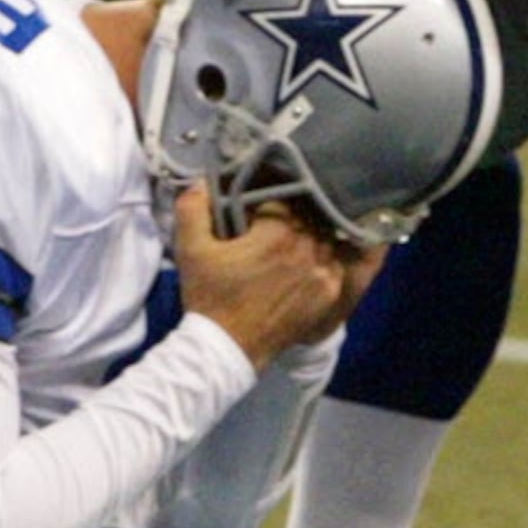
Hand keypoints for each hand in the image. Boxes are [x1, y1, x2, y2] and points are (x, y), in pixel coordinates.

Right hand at [172, 185, 383, 364]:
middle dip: (291, 217)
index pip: (283, 198)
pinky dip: (325, 258)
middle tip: (271, 227)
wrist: (227, 348)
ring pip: (325, 236)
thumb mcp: (190, 249)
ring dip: (310, 235)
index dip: (269, 201)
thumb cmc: (209, 297)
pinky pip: (336, 263)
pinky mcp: (330, 294)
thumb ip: (193, 207)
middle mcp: (307, 248)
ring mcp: (323, 272)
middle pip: (308, 216)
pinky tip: (308, 261)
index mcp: (277, 232)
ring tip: (289, 243)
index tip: (255, 212)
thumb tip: (204, 180)